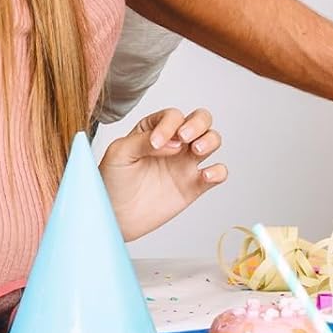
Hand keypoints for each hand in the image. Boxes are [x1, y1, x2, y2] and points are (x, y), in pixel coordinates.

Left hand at [99, 107, 226, 241]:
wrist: (116, 216)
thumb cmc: (113, 181)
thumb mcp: (119, 153)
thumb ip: (143, 141)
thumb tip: (175, 143)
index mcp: (154, 130)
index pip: (172, 116)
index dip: (168, 126)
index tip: (155, 144)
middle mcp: (174, 143)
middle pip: (201, 120)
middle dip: (198, 124)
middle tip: (185, 138)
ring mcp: (186, 163)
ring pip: (213, 140)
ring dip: (210, 141)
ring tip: (196, 151)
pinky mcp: (195, 185)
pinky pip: (219, 173)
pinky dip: (219, 171)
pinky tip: (205, 176)